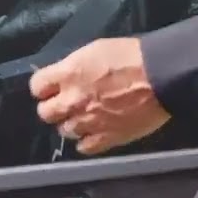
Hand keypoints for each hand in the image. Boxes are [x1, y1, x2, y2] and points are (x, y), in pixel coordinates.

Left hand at [28, 38, 171, 154]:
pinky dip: (86, 141)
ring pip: (64, 131)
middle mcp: (72, 101)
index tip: (52, 86)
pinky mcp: (106, 138)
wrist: (160, 76)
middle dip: (53, 107)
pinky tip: (94, 132)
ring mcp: (88, 123)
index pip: (36, 87)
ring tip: (85, 116)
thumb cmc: (130, 55)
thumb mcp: (94, 50)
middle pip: (45, 113)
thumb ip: (74, 66)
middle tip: (66, 102)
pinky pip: (84, 147)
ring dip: (71, 123)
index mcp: (68, 74)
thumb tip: (64, 75)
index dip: (44, 86)